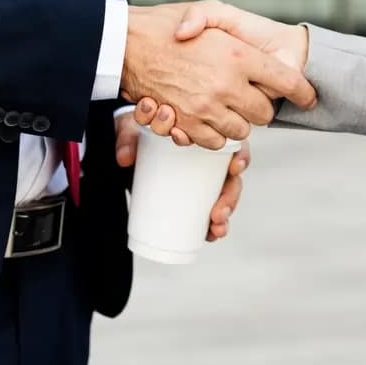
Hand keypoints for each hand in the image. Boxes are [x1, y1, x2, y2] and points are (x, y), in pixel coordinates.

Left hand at [113, 108, 248, 241]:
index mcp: (205, 136)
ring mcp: (203, 179)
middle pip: (232, 177)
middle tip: (217, 213)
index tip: (235, 168)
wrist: (130, 145)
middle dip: (230, 197)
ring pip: (224, 196)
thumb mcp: (133, 129)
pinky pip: (209, 211)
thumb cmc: (140, 130)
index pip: (233, 143)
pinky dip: (213, 225)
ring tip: (215, 228)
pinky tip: (212, 235)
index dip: (241, 156)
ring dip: (225, 214)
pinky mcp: (192, 195)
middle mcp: (209, 158)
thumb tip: (125, 158)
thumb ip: (127, 138)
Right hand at [122, 3, 315, 149]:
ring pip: (241, 130)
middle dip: (261, 105)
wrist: (126, 44)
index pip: (287, 82)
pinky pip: (214, 141)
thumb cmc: (168, 23)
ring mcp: (207, 108)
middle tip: (250, 93)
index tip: (309, 96)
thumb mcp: (210, 11)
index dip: (302, 91)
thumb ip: (241, 32)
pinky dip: (214, 132)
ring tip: (226, 102)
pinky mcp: (187, 124)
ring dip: (238, 119)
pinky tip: (208, 114)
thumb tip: (256, 60)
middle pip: (265, 113)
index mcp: (239, 56)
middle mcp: (227, 85)